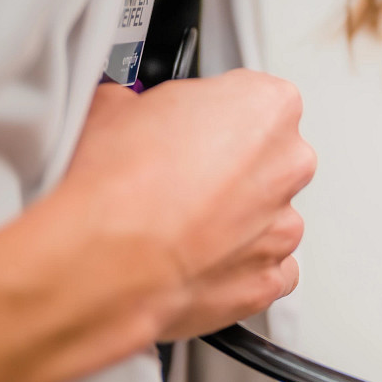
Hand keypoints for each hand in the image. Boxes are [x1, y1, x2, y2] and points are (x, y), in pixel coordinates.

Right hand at [0, 71, 314, 381]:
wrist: (95, 267)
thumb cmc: (103, 191)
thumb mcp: (117, 111)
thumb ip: (150, 109)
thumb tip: (134, 111)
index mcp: (264, 108)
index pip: (255, 100)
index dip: (214, 118)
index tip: (186, 132)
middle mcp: (287, 165)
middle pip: (268, 158)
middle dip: (227, 169)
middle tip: (172, 181)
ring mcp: (282, 226)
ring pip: (267, 217)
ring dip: (231, 223)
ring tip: (171, 229)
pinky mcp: (268, 282)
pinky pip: (264, 271)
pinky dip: (233, 272)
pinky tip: (188, 266)